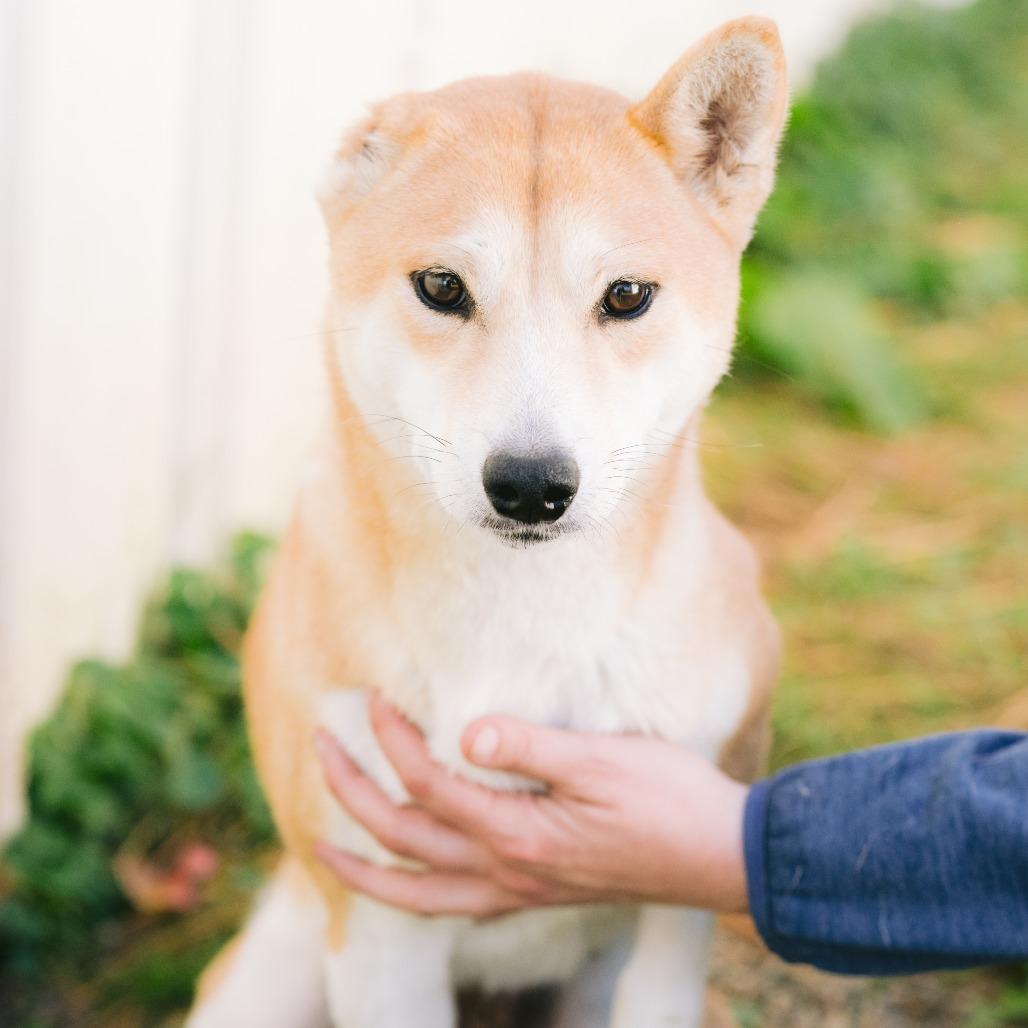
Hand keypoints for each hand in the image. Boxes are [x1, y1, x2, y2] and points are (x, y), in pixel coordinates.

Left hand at [314, 695, 749, 917]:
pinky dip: (410, 891)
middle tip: (321, 748)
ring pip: (415, 893)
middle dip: (351, 794)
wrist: (721, 857)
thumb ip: (530, 747)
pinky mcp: (535, 894)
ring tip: (321, 845)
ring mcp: (518, 891)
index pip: (429, 783)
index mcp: (517, 834)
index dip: (394, 739)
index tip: (376, 699)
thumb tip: (465, 734)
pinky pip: (450, 905)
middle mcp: (506, 872)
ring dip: (363, 865)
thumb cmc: (669, 801)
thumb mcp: (603, 761)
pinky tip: (407, 875)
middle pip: (402, 840)